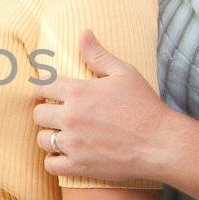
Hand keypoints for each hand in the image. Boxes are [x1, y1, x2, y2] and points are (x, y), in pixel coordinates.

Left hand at [33, 29, 180, 183]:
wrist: (160, 143)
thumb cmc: (144, 106)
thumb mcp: (124, 73)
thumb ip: (98, 55)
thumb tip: (83, 33)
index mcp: (78, 92)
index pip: (43, 87)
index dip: (45, 89)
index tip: (51, 94)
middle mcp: (70, 118)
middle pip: (38, 114)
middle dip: (46, 113)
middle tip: (59, 115)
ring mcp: (73, 143)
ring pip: (42, 139)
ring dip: (50, 136)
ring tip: (63, 134)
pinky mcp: (79, 166)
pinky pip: (50, 165)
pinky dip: (54, 160)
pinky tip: (65, 154)